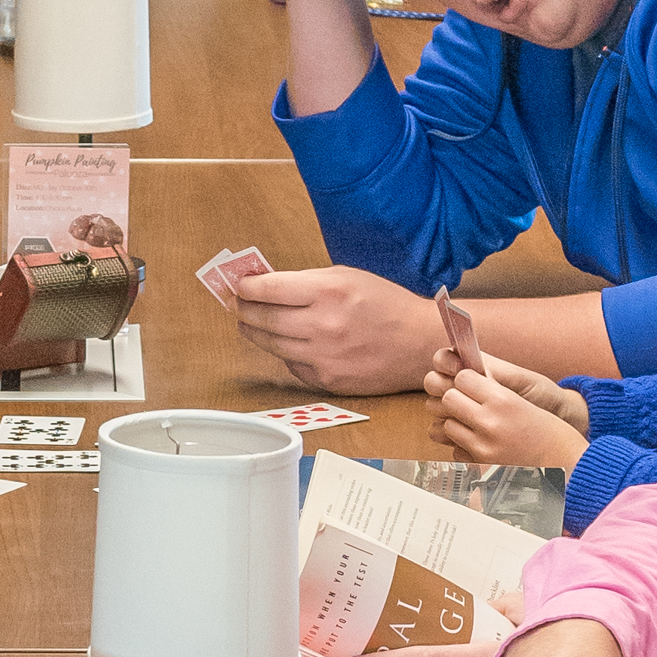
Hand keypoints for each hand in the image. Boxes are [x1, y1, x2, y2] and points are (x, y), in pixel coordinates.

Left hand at [233, 265, 439, 394]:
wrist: (420, 342)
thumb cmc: (386, 304)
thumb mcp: (348, 277)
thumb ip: (307, 281)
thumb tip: (266, 283)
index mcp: (328, 291)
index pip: (268, 289)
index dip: (246, 287)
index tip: (238, 285)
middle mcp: (323, 325)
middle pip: (263, 319)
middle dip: (243, 310)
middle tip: (237, 305)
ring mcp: (324, 356)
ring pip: (272, 345)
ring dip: (255, 332)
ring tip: (250, 323)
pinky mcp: (328, 380)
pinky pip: (292, 365)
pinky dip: (285, 353)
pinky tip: (288, 343)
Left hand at [424, 355, 590, 466]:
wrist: (569, 466)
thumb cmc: (551, 431)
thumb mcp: (524, 401)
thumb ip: (493, 391)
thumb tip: (461, 381)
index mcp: (503, 400)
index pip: (462, 377)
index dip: (466, 379)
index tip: (473, 383)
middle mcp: (489, 422)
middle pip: (448, 398)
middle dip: (456, 398)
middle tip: (468, 402)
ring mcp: (482, 446)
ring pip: (446, 424)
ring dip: (456, 422)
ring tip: (475, 424)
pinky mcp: (479, 466)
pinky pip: (454, 449)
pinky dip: (462, 446)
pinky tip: (481, 443)